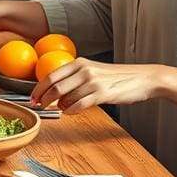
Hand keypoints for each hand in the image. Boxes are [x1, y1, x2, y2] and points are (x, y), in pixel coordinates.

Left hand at [31, 58, 158, 112]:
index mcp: (80, 63)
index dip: (38, 88)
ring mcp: (94, 81)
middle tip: (39, 106)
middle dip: (43, 98)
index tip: (33, 98)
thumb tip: (56, 94)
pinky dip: (71, 110)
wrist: (144, 79)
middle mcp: (84, 70)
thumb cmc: (118, 77)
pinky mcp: (103, 93)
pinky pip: (80, 104)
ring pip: (66, 96)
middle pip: (54, 86)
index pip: (51, 75)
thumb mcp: (93, 71)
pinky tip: (69, 112)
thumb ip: (75, 78)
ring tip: (60, 108)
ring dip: (59, 106)